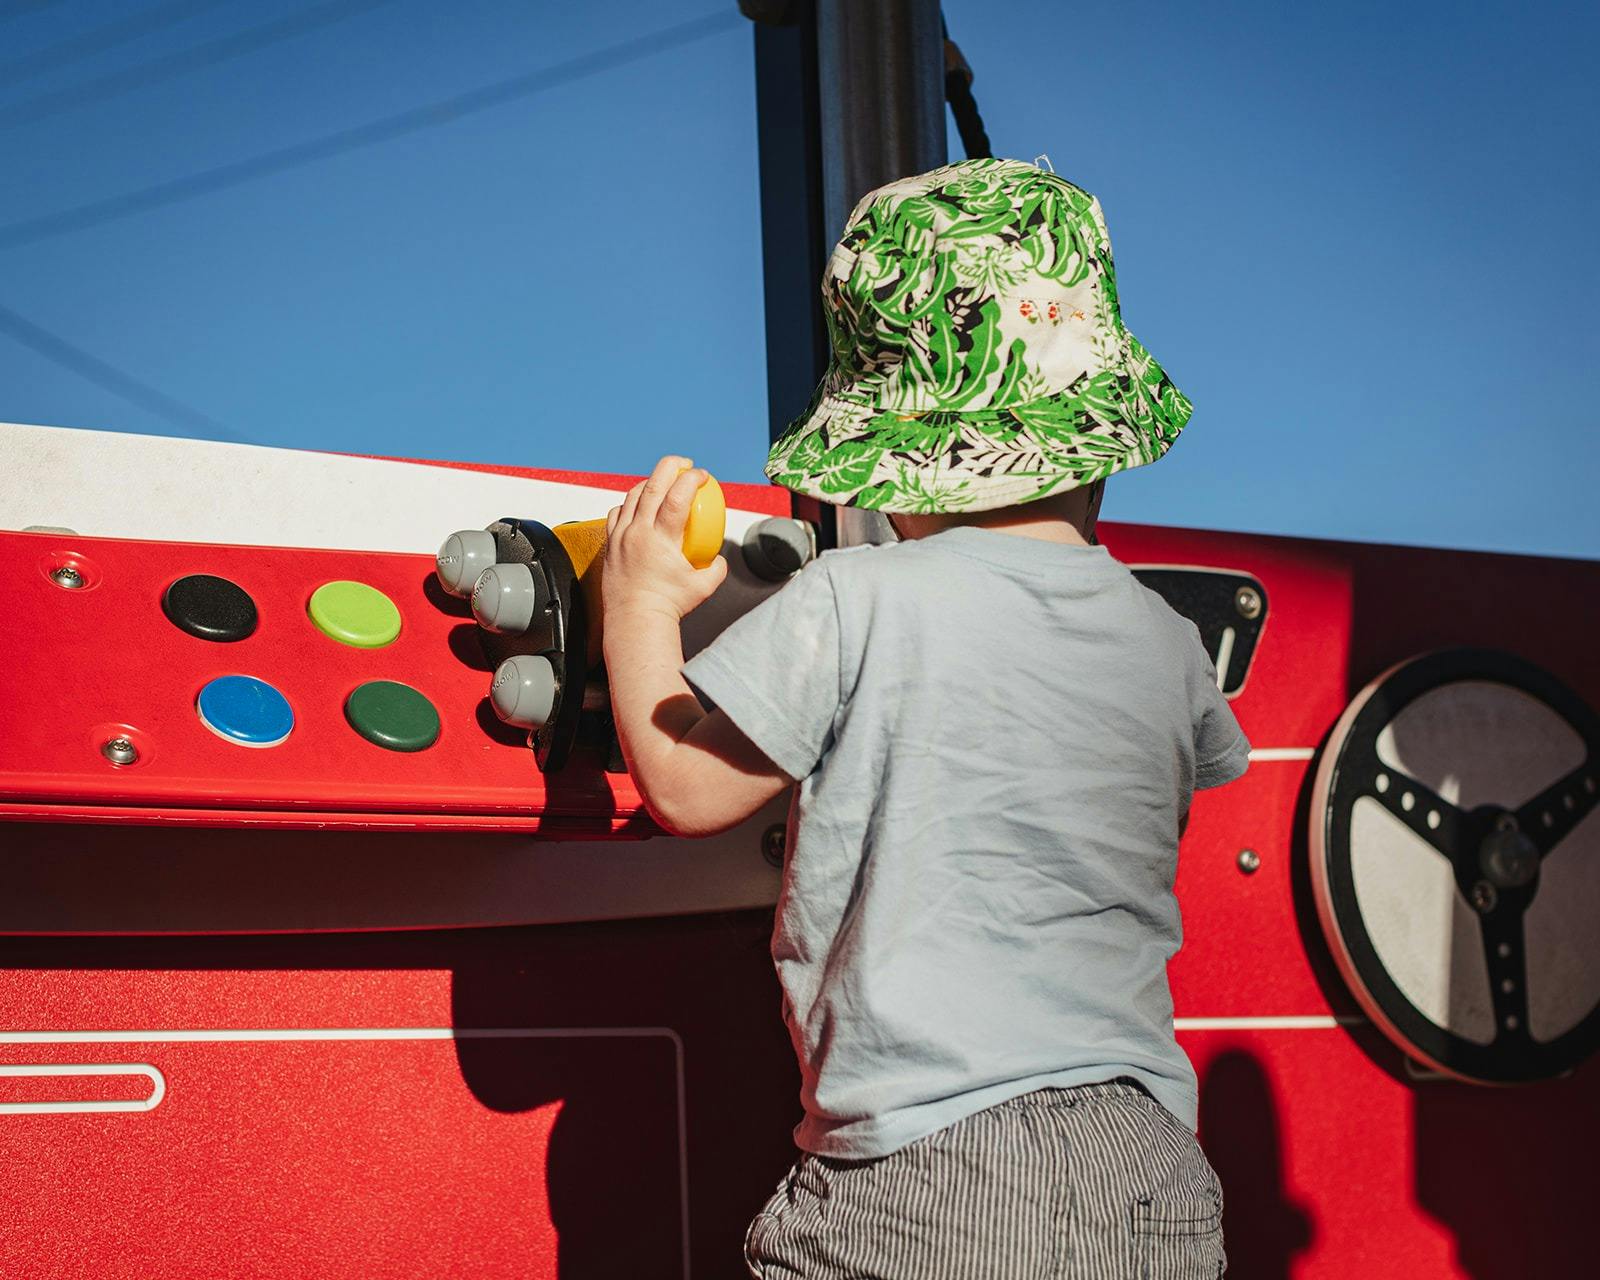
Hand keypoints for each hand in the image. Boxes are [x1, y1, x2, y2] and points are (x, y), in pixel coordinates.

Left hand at [603, 456, 728, 624]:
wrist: (634, 621)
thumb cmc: (668, 606)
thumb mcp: (703, 587)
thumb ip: (716, 568)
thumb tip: (717, 557)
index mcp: (661, 538)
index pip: (678, 496)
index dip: (692, 478)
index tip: (702, 475)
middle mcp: (638, 532)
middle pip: (653, 485)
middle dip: (670, 466)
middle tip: (683, 464)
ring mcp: (620, 537)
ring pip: (632, 495)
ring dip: (650, 482)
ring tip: (663, 482)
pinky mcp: (610, 544)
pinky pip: (617, 513)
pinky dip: (629, 503)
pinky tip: (638, 507)